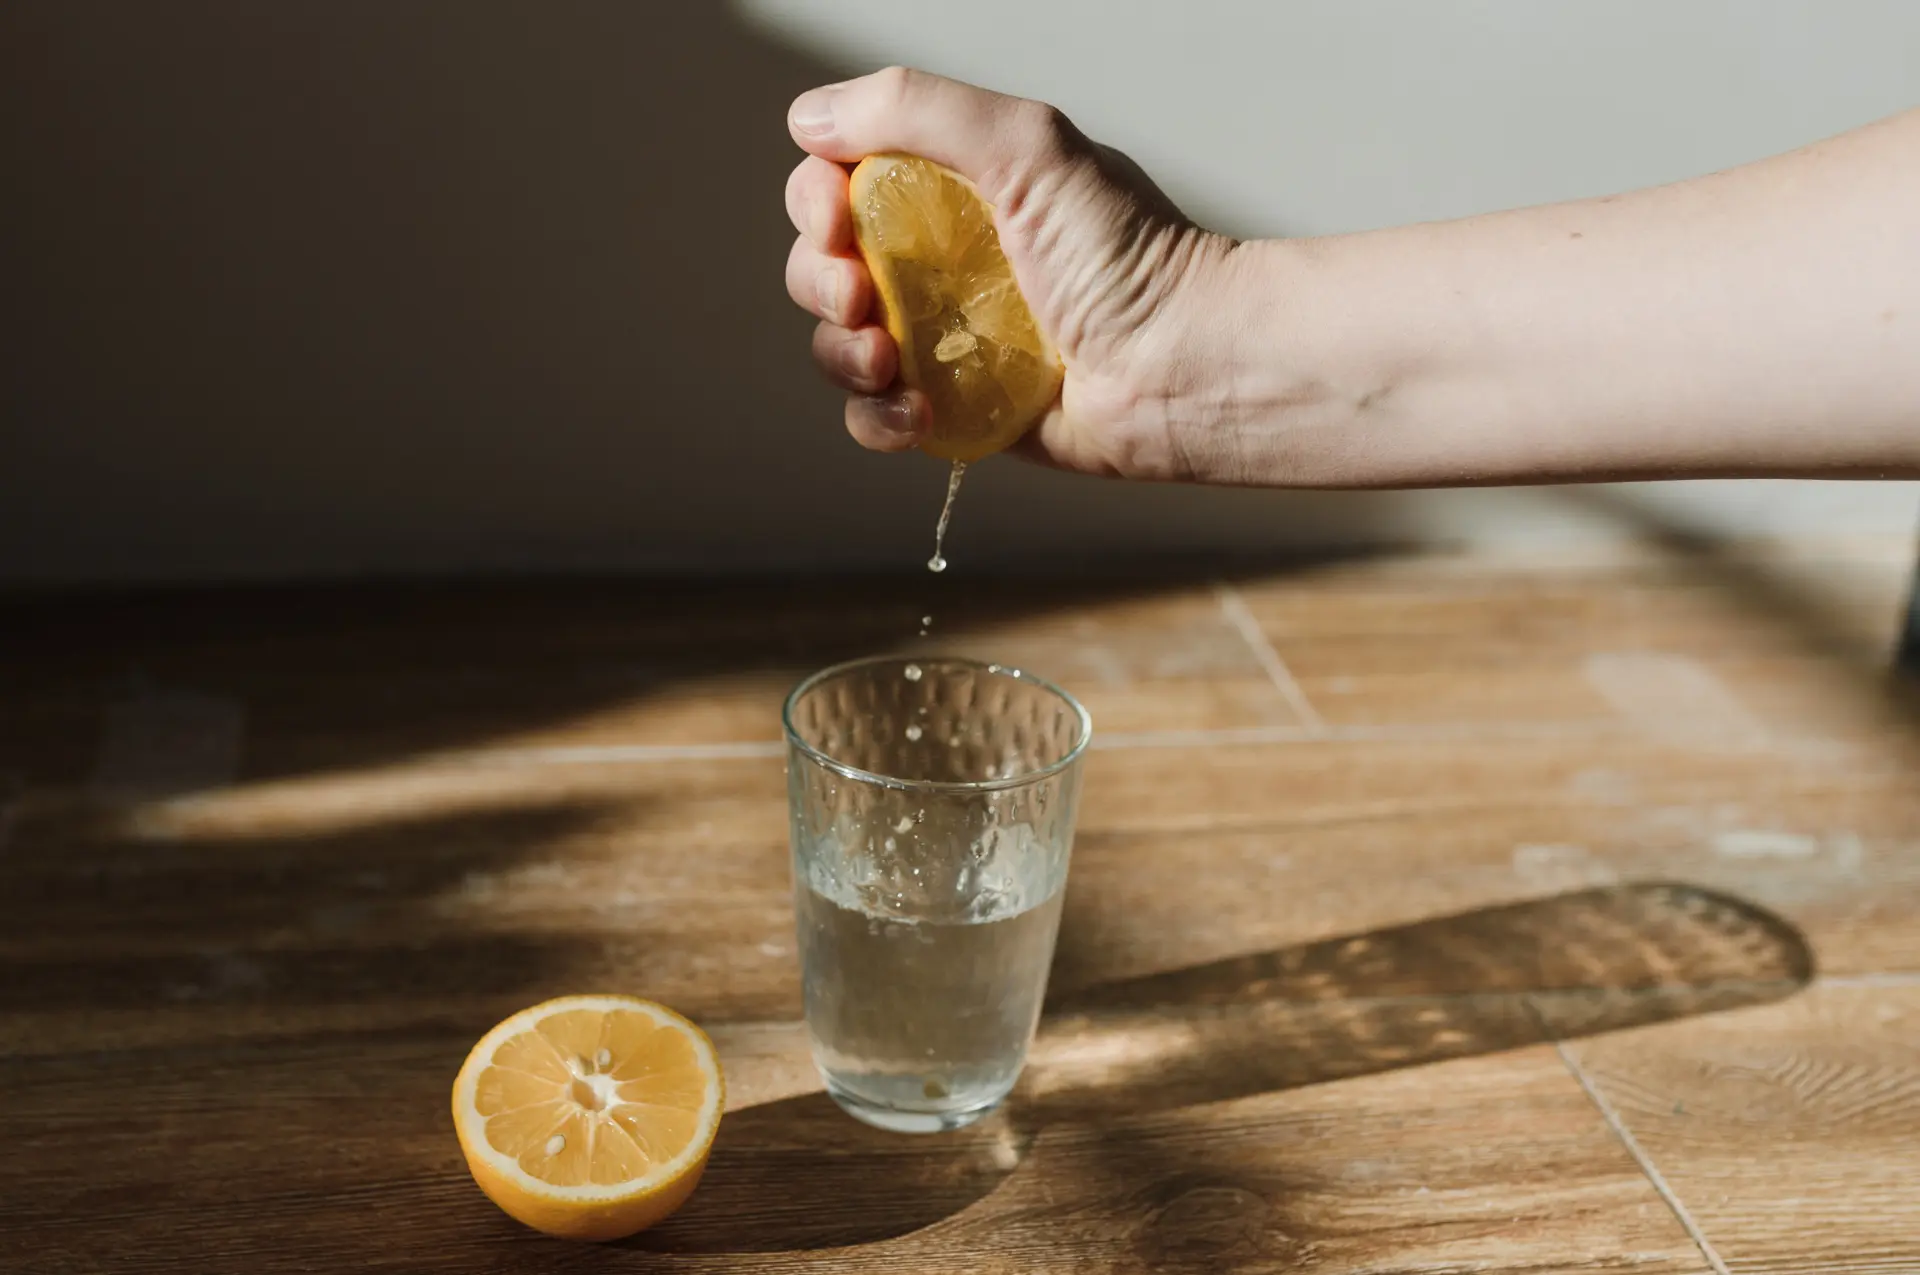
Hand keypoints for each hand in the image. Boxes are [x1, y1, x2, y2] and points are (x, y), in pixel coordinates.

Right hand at [783, 68, 1237, 479]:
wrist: (1184, 367)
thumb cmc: (1128, 256)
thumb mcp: (1026, 147)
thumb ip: (916, 110)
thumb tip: (811, 119)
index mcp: (953, 188)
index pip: (839, 182)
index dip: (817, 200)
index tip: (836, 218)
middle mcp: (940, 261)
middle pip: (822, 264)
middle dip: (821, 282)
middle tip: (861, 297)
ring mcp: (944, 339)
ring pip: (838, 345)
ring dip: (841, 354)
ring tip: (889, 362)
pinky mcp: (957, 409)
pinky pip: (876, 417)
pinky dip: (878, 417)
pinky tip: (918, 412)